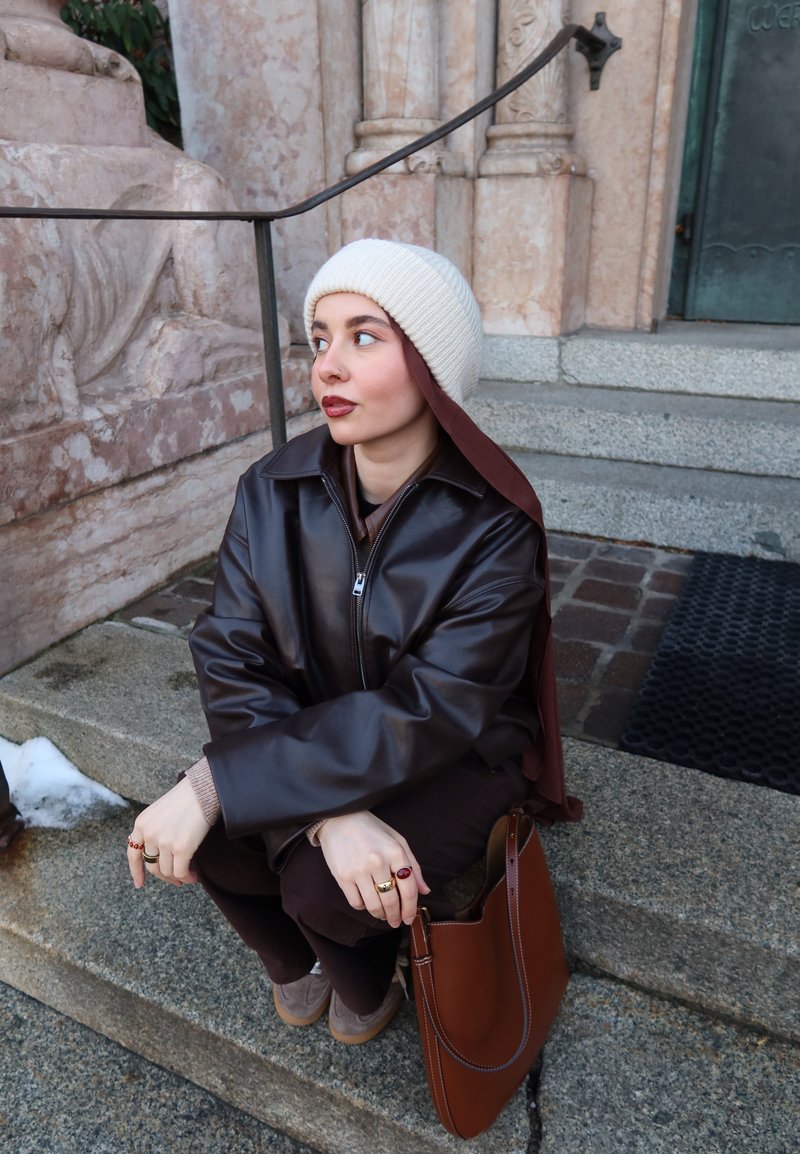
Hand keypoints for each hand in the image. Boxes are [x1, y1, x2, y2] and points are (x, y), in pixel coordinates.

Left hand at [126, 777, 209, 888]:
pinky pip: (181, 871)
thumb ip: (153, 831)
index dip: (136, 872)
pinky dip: (188, 877)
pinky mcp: (181, 848)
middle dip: (164, 876)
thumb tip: (157, 857)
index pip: (133, 854)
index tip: (139, 884)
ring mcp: (164, 842)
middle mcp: (149, 834)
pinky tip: (194, 876)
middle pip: (152, 866)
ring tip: (189, 876)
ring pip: (167, 871)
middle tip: (176, 880)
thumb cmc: (186, 799)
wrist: (203, 790)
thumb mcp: (160, 813)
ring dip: (179, 877)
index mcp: (141, 824)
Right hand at [317, 811, 429, 927]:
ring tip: (383, 915)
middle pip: (391, 901)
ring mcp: (358, 870)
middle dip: (396, 916)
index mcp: (395, 852)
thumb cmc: (372, 830)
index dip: (411, 909)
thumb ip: (413, 866)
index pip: (409, 890)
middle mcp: (378, 861)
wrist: (339, 819)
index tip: (409, 918)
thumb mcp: (398, 841)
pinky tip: (367, 902)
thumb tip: (425, 891)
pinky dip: (363, 907)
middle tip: (396, 922)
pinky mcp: (342, 876)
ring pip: (373, 906)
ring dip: (380, 915)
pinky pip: (356, 902)